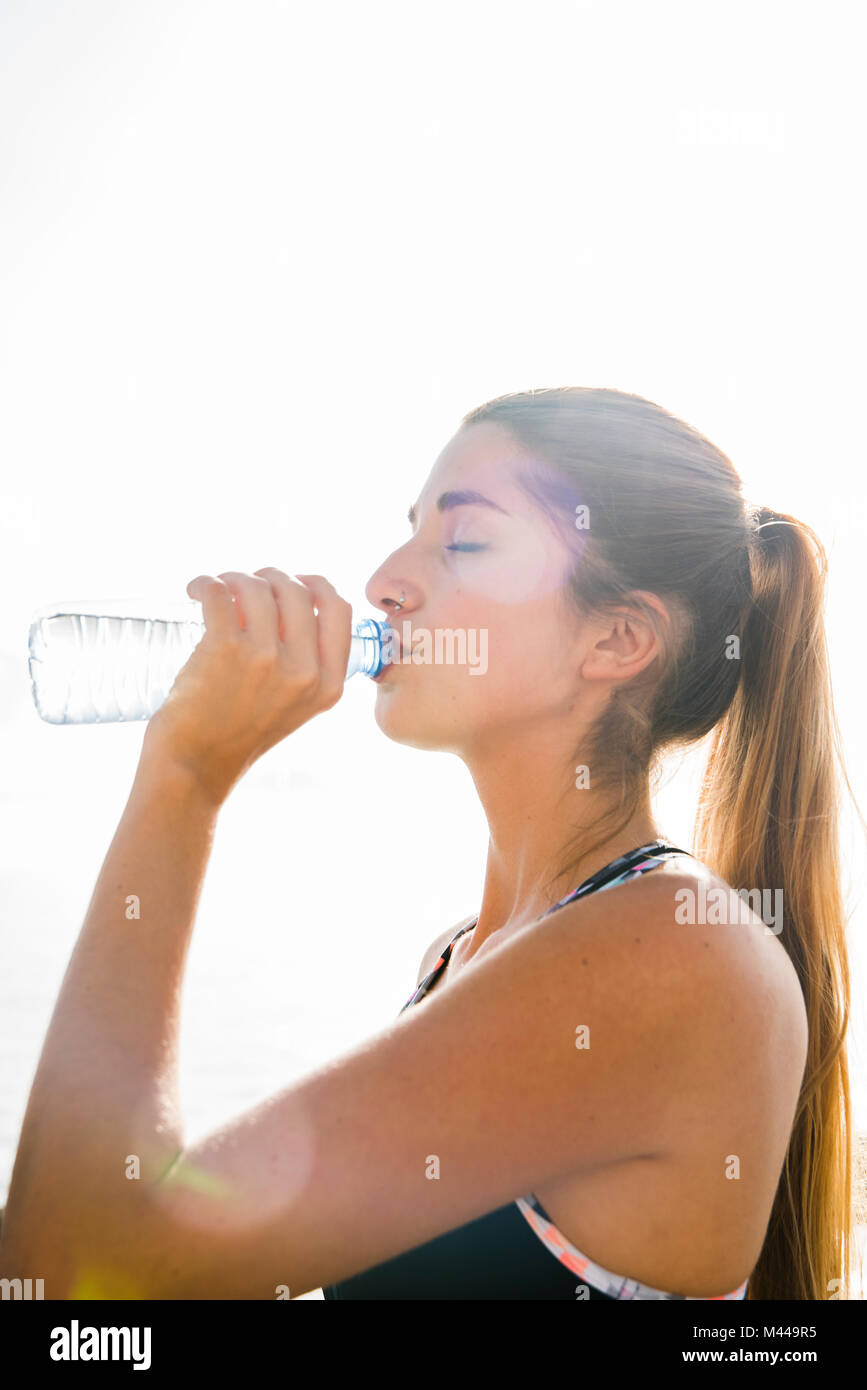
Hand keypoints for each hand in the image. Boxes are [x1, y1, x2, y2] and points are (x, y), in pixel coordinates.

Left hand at [141, 569, 352, 805]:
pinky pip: (219, 592)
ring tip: (217, 589)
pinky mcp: (224, 648)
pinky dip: (205, 582)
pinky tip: (197, 589)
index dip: (317, 585)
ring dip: (233, 577)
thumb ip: (305, 665)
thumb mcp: (295, 706)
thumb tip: (289, 602)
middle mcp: (304, 669)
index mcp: (328, 684)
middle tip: (244, 584)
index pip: (339, 611)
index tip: (293, 580)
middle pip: (297, 591)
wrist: (196, 766)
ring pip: (256, 586)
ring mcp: (265, 657)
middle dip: (269, 577)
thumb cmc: (237, 734)